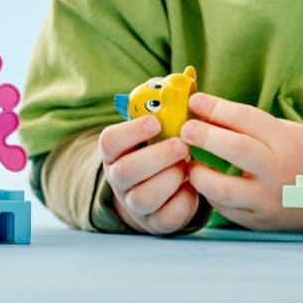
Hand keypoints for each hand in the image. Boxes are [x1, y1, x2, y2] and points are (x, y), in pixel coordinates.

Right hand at [99, 115, 205, 235]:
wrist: (159, 192)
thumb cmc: (160, 151)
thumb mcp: (156, 132)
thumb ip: (165, 109)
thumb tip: (187, 79)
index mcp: (115, 152)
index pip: (110, 142)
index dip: (130, 132)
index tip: (155, 122)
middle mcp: (118, 180)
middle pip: (126, 171)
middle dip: (157, 157)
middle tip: (182, 145)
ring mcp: (134, 204)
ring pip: (144, 197)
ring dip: (170, 179)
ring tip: (187, 167)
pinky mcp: (154, 223)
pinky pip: (166, 217)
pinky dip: (184, 202)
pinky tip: (192, 187)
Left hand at [178, 93, 302, 230]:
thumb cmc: (301, 155)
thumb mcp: (283, 131)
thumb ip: (247, 124)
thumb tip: (203, 112)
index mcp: (286, 142)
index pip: (245, 119)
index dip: (215, 107)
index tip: (194, 101)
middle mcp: (277, 171)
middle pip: (234, 149)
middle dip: (203, 135)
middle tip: (185, 129)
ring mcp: (267, 200)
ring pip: (221, 189)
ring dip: (198, 173)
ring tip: (191, 162)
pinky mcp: (257, 221)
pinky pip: (223, 209)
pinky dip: (210, 194)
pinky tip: (205, 182)